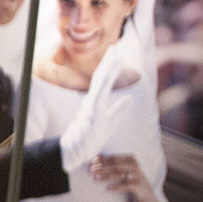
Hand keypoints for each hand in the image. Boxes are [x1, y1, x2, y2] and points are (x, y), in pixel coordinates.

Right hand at [59, 41, 131, 171]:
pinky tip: (111, 72)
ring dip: (108, 68)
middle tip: (115, 47)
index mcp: (95, 104)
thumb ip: (118, 111)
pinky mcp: (91, 113)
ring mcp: (90, 106)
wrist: (74, 154)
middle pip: (100, 78)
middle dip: (108, 62)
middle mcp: (91, 102)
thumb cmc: (87, 141)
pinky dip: (106, 81)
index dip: (110, 67)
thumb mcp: (108, 124)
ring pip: (99, 83)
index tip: (117, 54)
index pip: (103, 82)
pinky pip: (99, 93)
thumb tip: (129, 100)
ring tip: (116, 55)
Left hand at [89, 153, 161, 201]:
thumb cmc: (129, 179)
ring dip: (105, 177)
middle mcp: (135, 165)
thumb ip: (111, 164)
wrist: (145, 193)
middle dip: (101, 168)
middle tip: (89, 171)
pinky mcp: (139, 186)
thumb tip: (95, 158)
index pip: (113, 158)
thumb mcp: (122, 170)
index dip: (101, 160)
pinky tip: (107, 189)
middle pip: (115, 165)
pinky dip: (116, 187)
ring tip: (95, 179)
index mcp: (130, 159)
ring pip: (119, 175)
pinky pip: (126, 186)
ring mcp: (138, 176)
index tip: (90, 164)